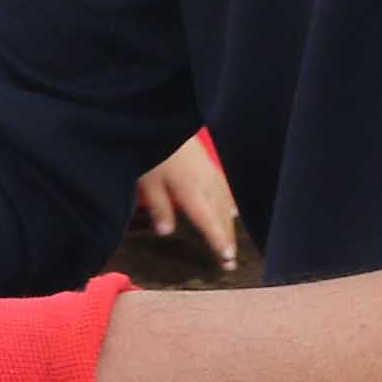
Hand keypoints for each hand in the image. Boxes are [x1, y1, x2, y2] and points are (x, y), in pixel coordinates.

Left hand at [132, 132, 238, 271]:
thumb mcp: (147, 181)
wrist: (160, 118)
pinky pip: (225, 188)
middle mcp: (205, 183)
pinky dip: (230, 203)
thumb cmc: (150, 150)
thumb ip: (158, 206)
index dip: (218, 240)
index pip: (208, 221)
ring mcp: (209, 172)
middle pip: (220, 216)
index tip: (228, 258)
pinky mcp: (208, 162)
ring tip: (232, 244)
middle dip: (226, 238)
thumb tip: (167, 232)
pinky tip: (234, 211)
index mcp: (190, 190)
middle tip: (230, 263)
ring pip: (225, 203)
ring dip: (229, 225)